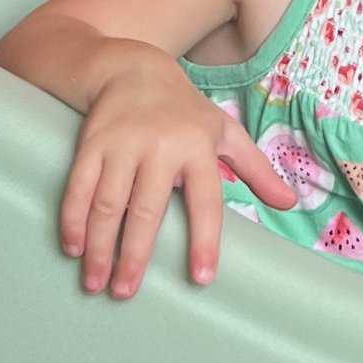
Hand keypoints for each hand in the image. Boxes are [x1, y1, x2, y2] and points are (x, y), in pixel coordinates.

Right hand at [61, 52, 295, 297]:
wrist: (133, 68)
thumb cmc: (185, 110)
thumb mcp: (225, 132)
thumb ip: (255, 170)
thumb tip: (289, 203)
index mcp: (198, 147)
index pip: (205, 201)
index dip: (204, 240)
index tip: (201, 278)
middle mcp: (160, 145)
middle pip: (148, 209)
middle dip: (135, 254)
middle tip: (126, 293)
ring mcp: (122, 144)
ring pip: (109, 203)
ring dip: (100, 246)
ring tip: (96, 283)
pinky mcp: (91, 143)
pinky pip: (79, 186)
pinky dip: (74, 219)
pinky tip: (73, 248)